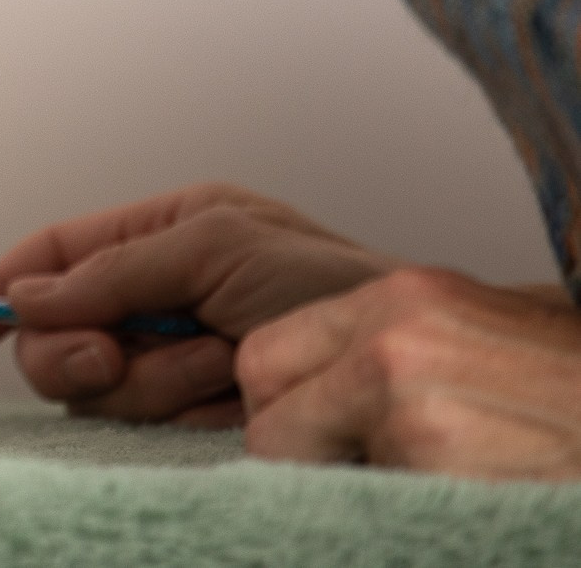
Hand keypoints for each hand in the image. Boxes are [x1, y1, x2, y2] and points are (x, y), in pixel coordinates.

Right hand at [0, 183, 399, 426]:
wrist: (406, 369)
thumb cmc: (335, 289)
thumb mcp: (218, 245)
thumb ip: (114, 269)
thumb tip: (25, 297)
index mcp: (158, 237)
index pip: (48, 259)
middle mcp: (156, 300)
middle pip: (52, 334)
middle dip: (76, 350)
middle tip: (117, 356)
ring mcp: (174, 364)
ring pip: (92, 389)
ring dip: (147, 383)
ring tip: (219, 370)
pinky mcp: (194, 421)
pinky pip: (135, 430)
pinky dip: (173, 414)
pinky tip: (226, 403)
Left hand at [239, 267, 580, 477]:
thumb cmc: (576, 393)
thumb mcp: (489, 338)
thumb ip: (408, 347)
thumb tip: (324, 386)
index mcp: (407, 298)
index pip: (269, 353)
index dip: (284, 407)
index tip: (318, 438)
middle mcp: (398, 337)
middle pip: (266, 406)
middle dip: (295, 451)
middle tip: (355, 476)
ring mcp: (414, 401)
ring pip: (303, 466)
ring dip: (348, 490)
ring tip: (426, 487)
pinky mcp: (438, 462)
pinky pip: (362, 507)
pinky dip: (392, 517)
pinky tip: (457, 504)